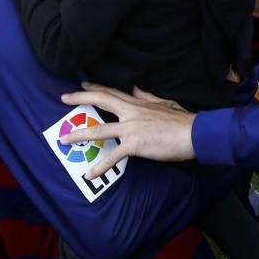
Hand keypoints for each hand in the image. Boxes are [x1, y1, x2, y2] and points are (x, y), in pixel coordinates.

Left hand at [59, 82, 196, 178]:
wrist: (194, 133)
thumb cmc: (183, 121)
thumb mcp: (165, 103)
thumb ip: (148, 97)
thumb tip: (137, 89)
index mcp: (139, 104)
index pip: (113, 93)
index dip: (97, 88)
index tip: (84, 84)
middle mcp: (132, 112)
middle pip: (102, 100)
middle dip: (81, 98)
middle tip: (63, 98)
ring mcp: (132, 128)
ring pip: (100, 129)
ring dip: (80, 134)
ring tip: (64, 139)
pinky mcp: (135, 144)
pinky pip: (114, 156)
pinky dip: (101, 166)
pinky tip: (90, 174)